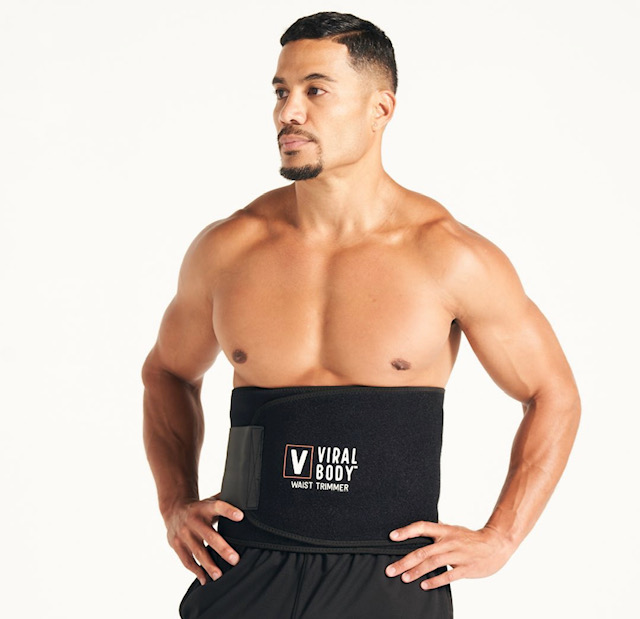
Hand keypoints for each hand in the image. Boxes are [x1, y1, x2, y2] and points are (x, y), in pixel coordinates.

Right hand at [164, 492, 243, 584]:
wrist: (174, 510)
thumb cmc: (200, 508)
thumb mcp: (210, 501)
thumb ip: (226, 501)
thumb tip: (247, 499)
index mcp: (204, 508)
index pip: (218, 506)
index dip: (228, 511)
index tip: (241, 516)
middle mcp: (193, 520)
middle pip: (209, 535)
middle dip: (222, 548)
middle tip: (235, 559)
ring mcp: (184, 534)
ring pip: (197, 551)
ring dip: (208, 565)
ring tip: (219, 575)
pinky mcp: (176, 545)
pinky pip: (187, 560)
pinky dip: (196, 571)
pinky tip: (205, 579)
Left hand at [385, 521, 513, 589]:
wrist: (496, 544)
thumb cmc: (471, 538)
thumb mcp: (453, 530)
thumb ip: (438, 532)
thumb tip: (420, 531)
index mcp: (444, 530)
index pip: (422, 527)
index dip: (406, 531)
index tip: (392, 537)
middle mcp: (449, 541)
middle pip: (423, 550)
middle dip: (405, 561)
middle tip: (390, 570)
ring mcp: (457, 554)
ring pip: (433, 563)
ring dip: (417, 571)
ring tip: (404, 578)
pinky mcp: (466, 568)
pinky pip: (448, 575)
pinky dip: (435, 580)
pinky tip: (424, 586)